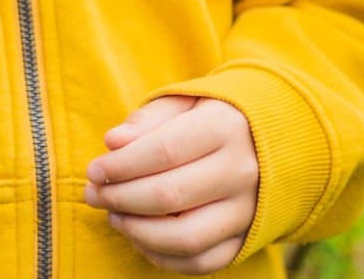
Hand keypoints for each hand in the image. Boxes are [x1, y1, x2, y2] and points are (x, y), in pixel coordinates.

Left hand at [81, 95, 259, 273]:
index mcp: (225, 128)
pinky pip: (201, 262)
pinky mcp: (246, 240)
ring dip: (138, 232)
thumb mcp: (184, 101)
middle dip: (120, 198)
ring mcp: (247, 211)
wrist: (270, 141)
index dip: (122, 166)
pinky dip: (163, 257)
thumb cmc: (212, 117)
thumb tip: (113, 143)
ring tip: (115, 216)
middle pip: (170, 196)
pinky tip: (140, 237)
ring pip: (185, 238)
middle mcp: (241, 172)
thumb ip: (147, 120)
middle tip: (93, 194)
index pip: (164, 151)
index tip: (94, 171)